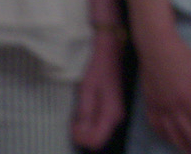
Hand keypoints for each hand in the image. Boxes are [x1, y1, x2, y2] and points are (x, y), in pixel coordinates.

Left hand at [70, 31, 124, 148]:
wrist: (110, 49)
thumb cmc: (97, 67)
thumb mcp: (87, 89)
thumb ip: (85, 113)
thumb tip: (81, 133)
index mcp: (111, 114)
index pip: (96, 142)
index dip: (81, 138)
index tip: (73, 125)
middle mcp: (117, 118)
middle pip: (98, 140)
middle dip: (83, 133)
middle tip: (74, 118)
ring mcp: (117, 114)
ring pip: (99, 133)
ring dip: (86, 127)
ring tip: (78, 112)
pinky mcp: (113, 109)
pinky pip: (100, 124)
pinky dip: (90, 121)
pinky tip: (85, 108)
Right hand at [138, 29, 190, 153]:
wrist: (156, 47)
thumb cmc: (182, 56)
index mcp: (187, 98)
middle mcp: (171, 106)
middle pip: (187, 132)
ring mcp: (159, 107)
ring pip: (171, 133)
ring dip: (182, 146)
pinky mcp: (149, 104)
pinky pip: (156, 126)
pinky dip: (164, 136)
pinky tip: (170, 140)